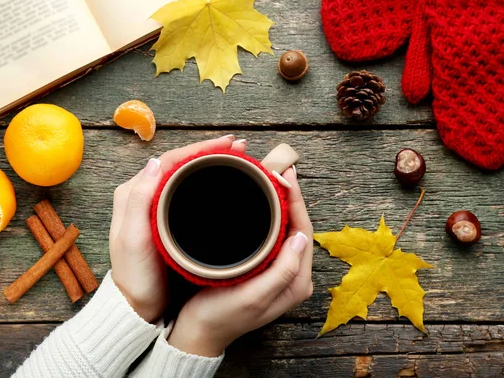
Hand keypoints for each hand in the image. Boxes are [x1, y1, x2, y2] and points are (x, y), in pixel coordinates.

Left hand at [109, 135, 246, 321]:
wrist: (139, 306)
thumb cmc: (135, 276)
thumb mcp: (133, 240)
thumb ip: (138, 201)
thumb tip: (153, 162)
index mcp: (132, 193)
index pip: (169, 160)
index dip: (199, 148)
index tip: (226, 144)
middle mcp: (144, 195)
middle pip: (180, 163)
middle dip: (209, 151)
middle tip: (239, 147)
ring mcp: (157, 207)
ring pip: (186, 175)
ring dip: (210, 163)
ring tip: (237, 158)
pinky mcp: (168, 220)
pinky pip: (188, 191)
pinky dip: (207, 182)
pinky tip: (223, 182)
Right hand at [168, 167, 312, 355]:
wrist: (199, 333)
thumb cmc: (222, 317)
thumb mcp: (253, 297)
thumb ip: (283, 271)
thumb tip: (301, 237)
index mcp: (296, 282)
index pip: (304, 232)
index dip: (297, 200)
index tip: (286, 174)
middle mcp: (292, 275)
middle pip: (298, 227)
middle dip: (290, 197)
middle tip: (278, 169)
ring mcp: (278, 272)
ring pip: (286, 229)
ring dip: (280, 203)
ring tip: (270, 178)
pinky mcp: (263, 269)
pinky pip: (272, 235)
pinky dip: (268, 215)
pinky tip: (257, 202)